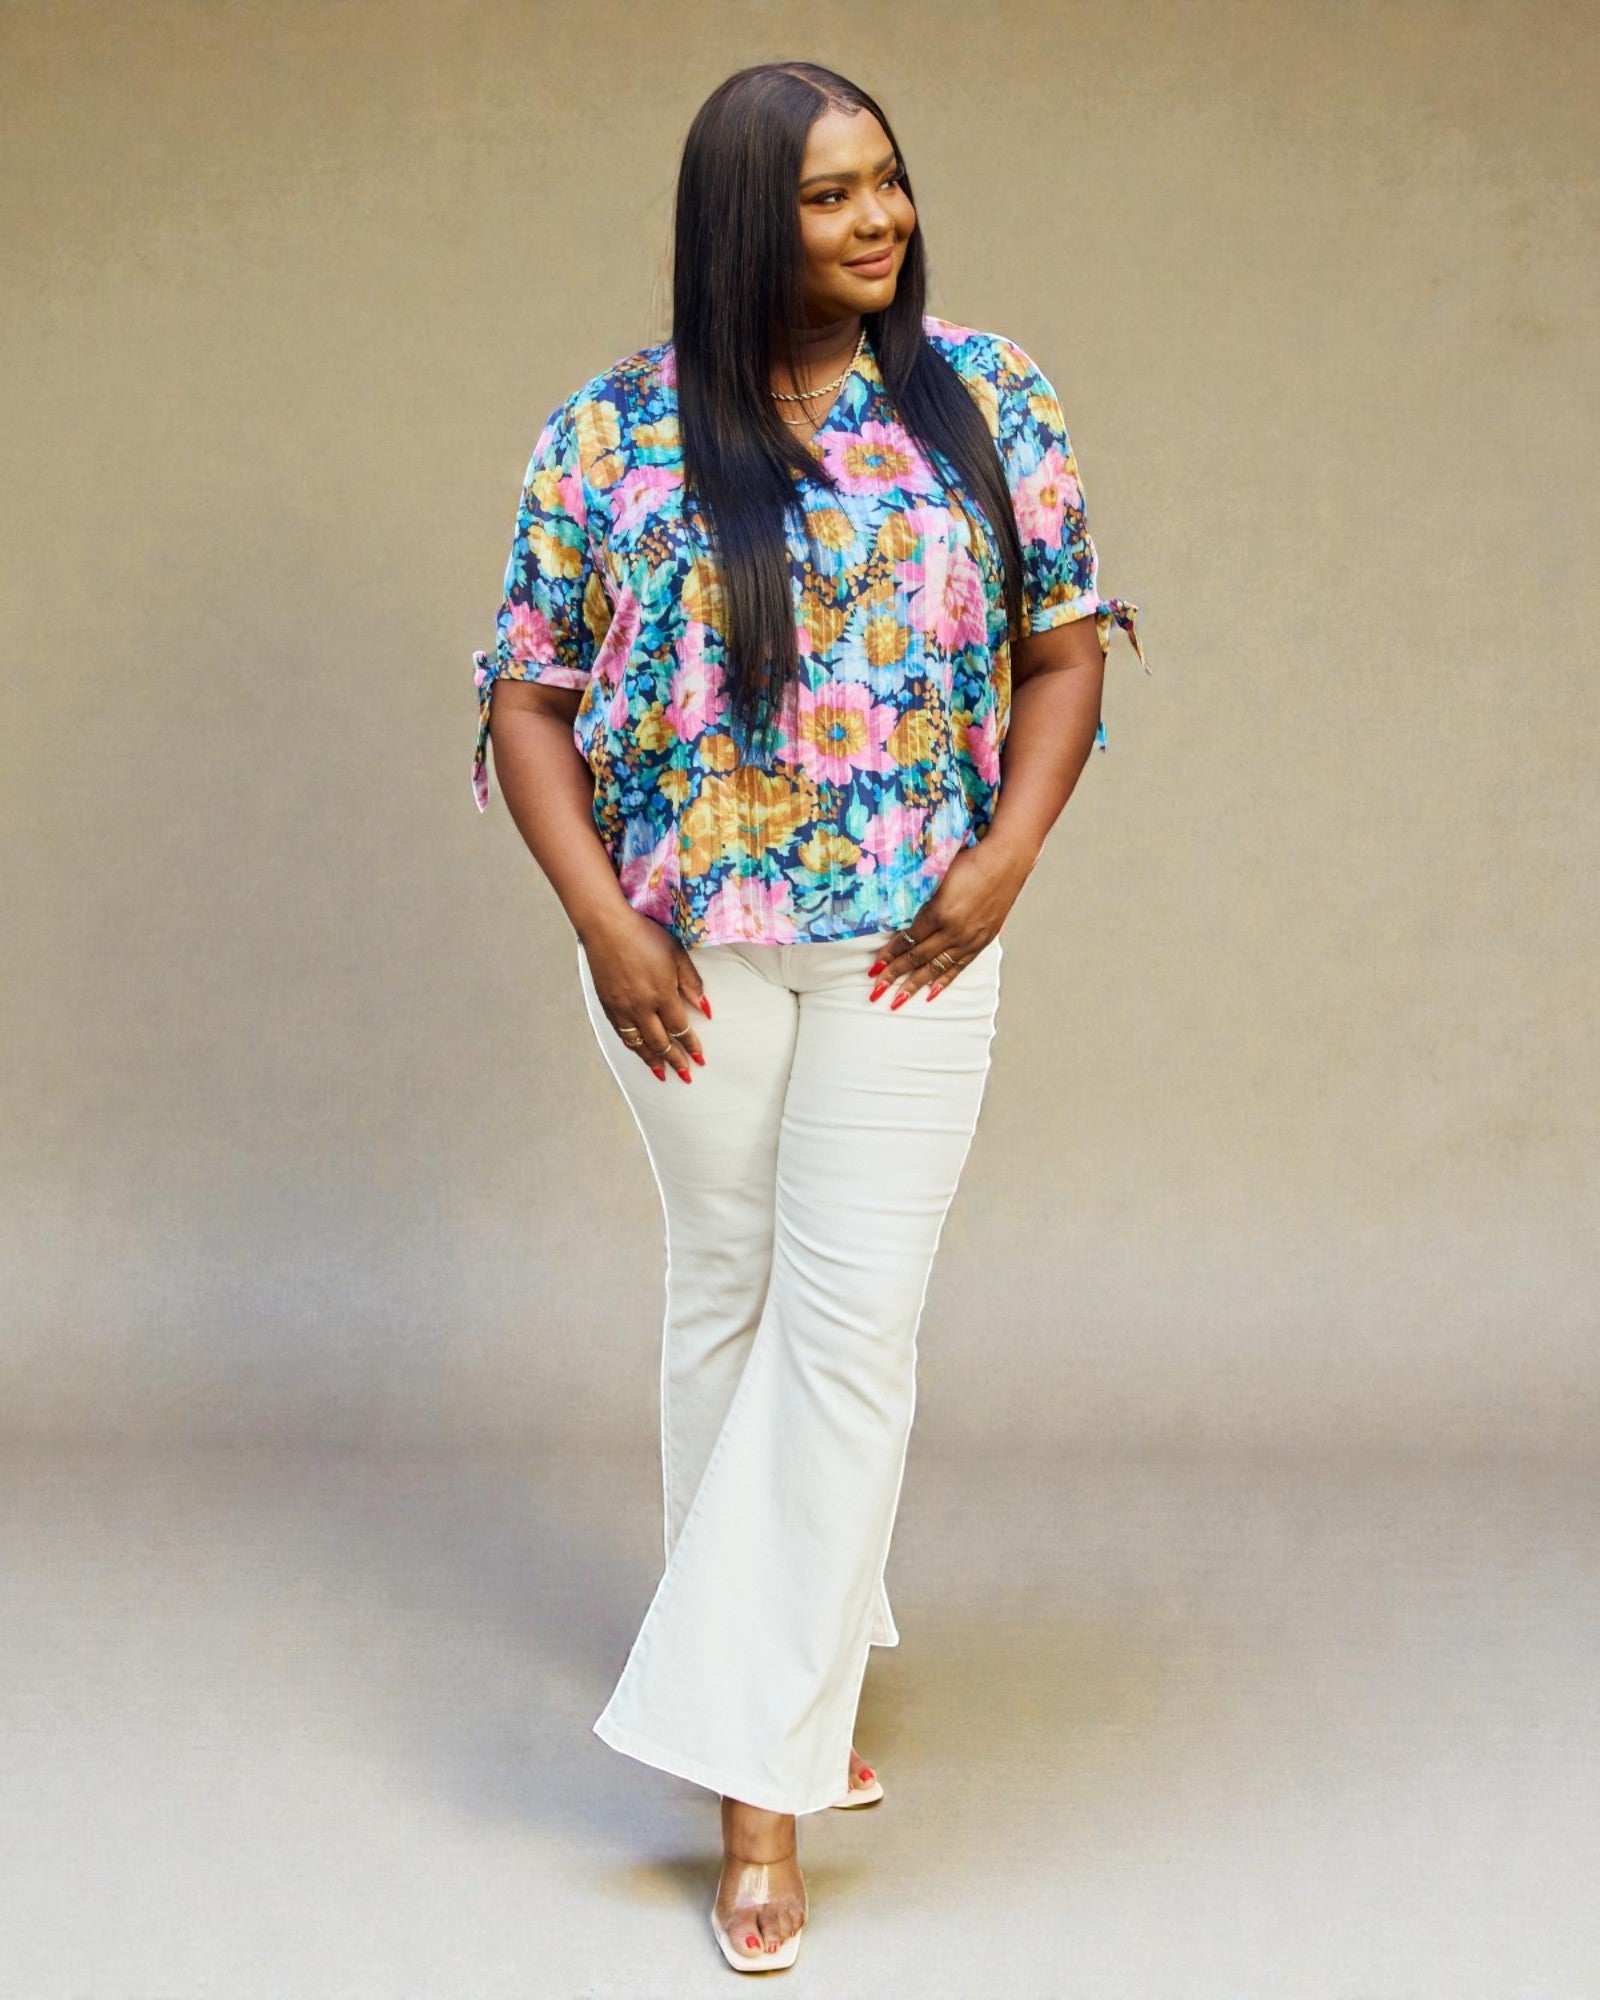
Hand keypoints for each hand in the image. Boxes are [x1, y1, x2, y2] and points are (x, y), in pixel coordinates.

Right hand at [582, 905, 710, 1081]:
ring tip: (662, 1074)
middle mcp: (641, 1007)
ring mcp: (621, 1008)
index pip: (680, 1029)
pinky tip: (638, 1052)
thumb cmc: (643, 934)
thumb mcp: (676, 954)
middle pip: (661, 1043)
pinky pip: (621, 1034)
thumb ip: (692, 982)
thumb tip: (705, 1007)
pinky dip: (632, 1047)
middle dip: (675, 1061)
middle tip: (685, 1075)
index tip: (699, 1057)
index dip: (690, 1045)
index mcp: (662, 994)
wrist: (606, 927)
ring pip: (639, 1044)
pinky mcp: (607, 1005)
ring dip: (652, 1061)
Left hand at [868, 839, 1027, 1005]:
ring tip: (897, 1001)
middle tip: (876, 991)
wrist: (1006, 861)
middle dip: (894, 975)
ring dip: (915, 985)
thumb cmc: (969, 860)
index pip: (908, 940)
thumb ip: (919, 896)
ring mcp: (969, 939)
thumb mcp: (938, 875)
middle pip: (918, 958)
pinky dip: (944, 980)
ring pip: (937, 968)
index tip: (874, 967)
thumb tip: (896, 912)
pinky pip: (959, 967)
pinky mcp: (982, 941)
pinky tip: (931, 993)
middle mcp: (954, 931)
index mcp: (939, 913)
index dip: (889, 954)